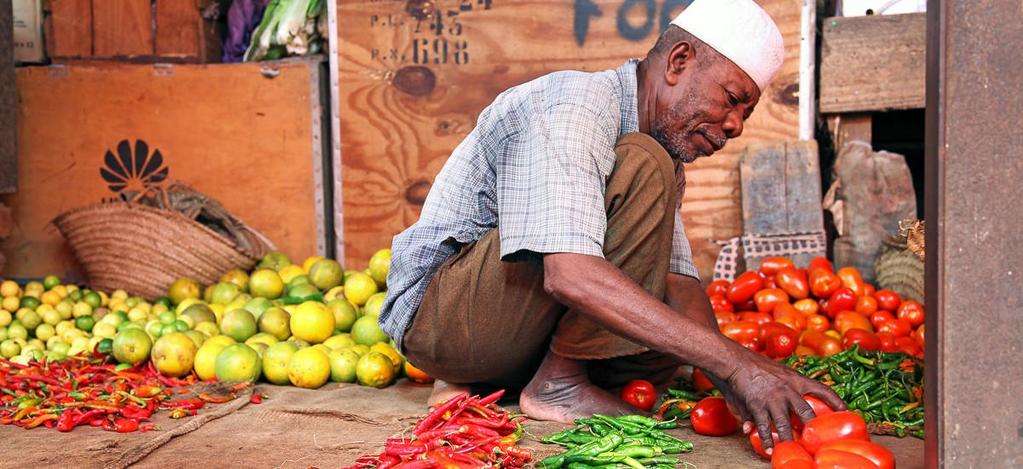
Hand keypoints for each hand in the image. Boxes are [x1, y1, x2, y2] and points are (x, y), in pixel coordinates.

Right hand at [724, 349, 845, 454]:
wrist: (734, 360)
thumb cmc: (754, 365)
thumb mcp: (774, 373)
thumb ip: (779, 391)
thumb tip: (789, 399)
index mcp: (796, 379)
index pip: (823, 389)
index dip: (836, 401)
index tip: (847, 410)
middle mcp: (788, 389)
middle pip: (807, 412)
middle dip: (814, 427)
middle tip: (819, 440)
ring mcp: (773, 398)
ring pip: (785, 424)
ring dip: (788, 439)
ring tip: (792, 449)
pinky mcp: (757, 405)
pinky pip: (764, 427)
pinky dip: (766, 439)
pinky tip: (769, 449)